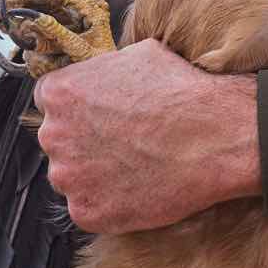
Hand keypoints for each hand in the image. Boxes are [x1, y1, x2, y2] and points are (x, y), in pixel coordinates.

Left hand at [34, 38, 260, 233]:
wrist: (215, 136)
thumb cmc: (182, 92)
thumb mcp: (138, 55)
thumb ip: (105, 68)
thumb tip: (106, 73)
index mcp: (60, 93)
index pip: (52, 101)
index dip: (80, 108)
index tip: (101, 115)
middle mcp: (54, 135)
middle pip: (60, 141)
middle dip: (86, 141)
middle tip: (125, 141)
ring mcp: (69, 178)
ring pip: (74, 176)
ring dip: (96, 173)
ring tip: (137, 165)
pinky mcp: (89, 213)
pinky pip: (91, 209)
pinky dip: (112, 203)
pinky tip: (141, 187)